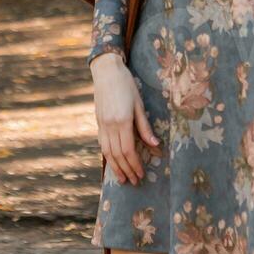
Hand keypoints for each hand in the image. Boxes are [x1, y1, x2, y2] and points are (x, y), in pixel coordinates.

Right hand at [90, 52, 159, 184]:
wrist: (106, 71)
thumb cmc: (126, 85)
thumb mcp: (139, 104)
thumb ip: (145, 127)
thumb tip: (155, 146)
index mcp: (122, 121)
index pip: (128, 150)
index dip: (135, 164)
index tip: (142, 174)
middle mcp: (110, 126)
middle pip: (118, 155)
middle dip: (127, 170)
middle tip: (134, 182)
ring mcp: (102, 125)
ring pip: (108, 152)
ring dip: (116, 167)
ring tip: (123, 179)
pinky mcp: (98, 123)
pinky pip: (102, 145)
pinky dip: (108, 157)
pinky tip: (113, 163)